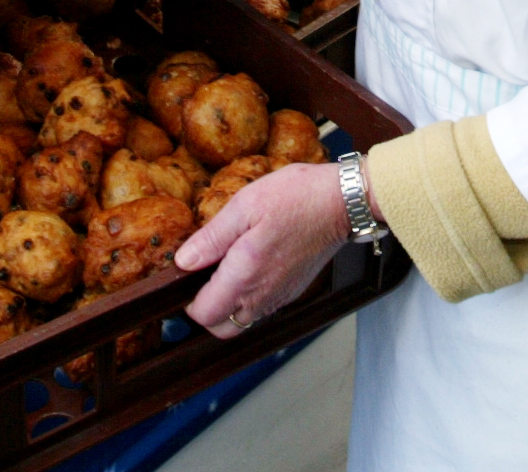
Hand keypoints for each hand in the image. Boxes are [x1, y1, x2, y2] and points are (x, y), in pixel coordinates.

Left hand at [175, 162, 348, 338]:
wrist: (343, 203)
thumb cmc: (296, 197)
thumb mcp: (244, 206)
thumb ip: (211, 239)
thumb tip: (183, 262)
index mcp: (245, 276)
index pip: (204, 315)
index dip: (188, 301)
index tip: (187, 275)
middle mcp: (263, 295)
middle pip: (222, 328)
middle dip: (206, 310)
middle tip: (202, 277)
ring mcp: (281, 297)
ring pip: (243, 321)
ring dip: (228, 305)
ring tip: (224, 269)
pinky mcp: (293, 290)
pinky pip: (262, 309)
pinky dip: (248, 299)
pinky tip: (248, 268)